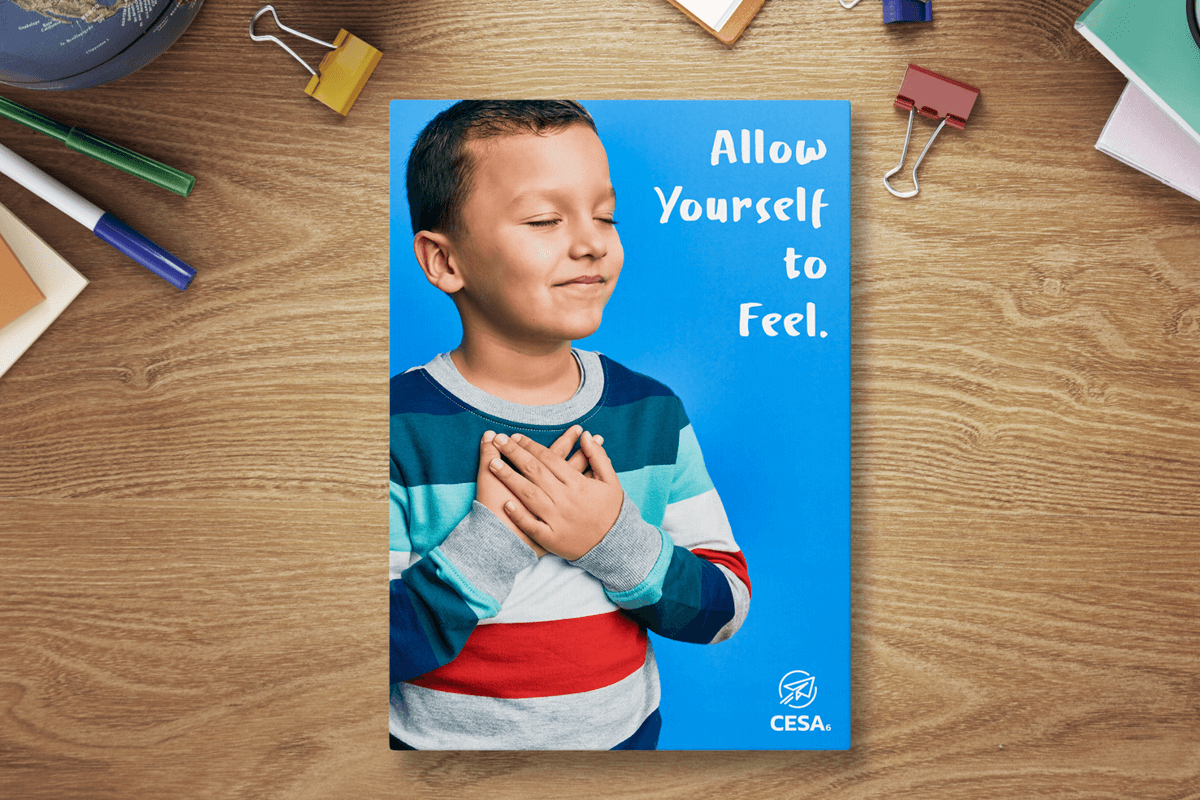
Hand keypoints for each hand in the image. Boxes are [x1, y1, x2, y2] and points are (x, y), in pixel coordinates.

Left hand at [489, 431, 623, 560]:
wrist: (615, 546)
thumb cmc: (611, 512)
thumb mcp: (611, 482)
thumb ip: (598, 458)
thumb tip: (586, 437)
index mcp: (578, 484)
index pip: (549, 459)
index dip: (531, 446)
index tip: (515, 437)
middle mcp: (565, 499)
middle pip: (535, 472)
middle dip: (515, 454)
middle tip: (499, 440)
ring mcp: (557, 519)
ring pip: (529, 494)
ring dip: (510, 477)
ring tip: (493, 463)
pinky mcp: (551, 538)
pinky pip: (531, 525)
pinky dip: (518, 515)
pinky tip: (505, 503)